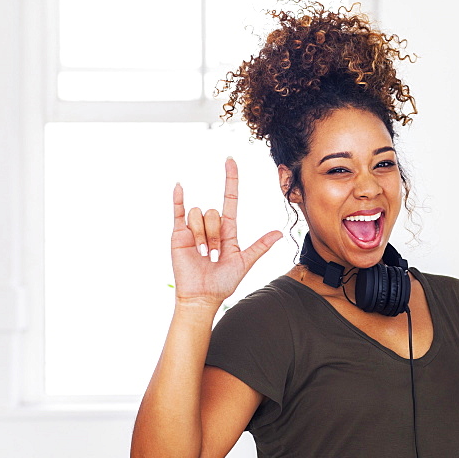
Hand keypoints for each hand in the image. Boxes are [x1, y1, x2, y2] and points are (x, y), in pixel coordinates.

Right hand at [171, 157, 282, 306]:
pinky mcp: (178, 234)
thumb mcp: (244, 262)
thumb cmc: (224, 282)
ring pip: (200, 214)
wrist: (202, 296)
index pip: (230, 199)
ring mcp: (194, 229)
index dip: (231, 180)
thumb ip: (260, 246)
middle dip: (215, 233)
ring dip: (202, 235)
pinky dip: (179, 199)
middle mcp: (211, 226)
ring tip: (201, 253)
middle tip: (213, 253)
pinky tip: (180, 187)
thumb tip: (280, 233)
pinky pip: (179, 211)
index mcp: (228, 230)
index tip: (231, 161)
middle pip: (215, 211)